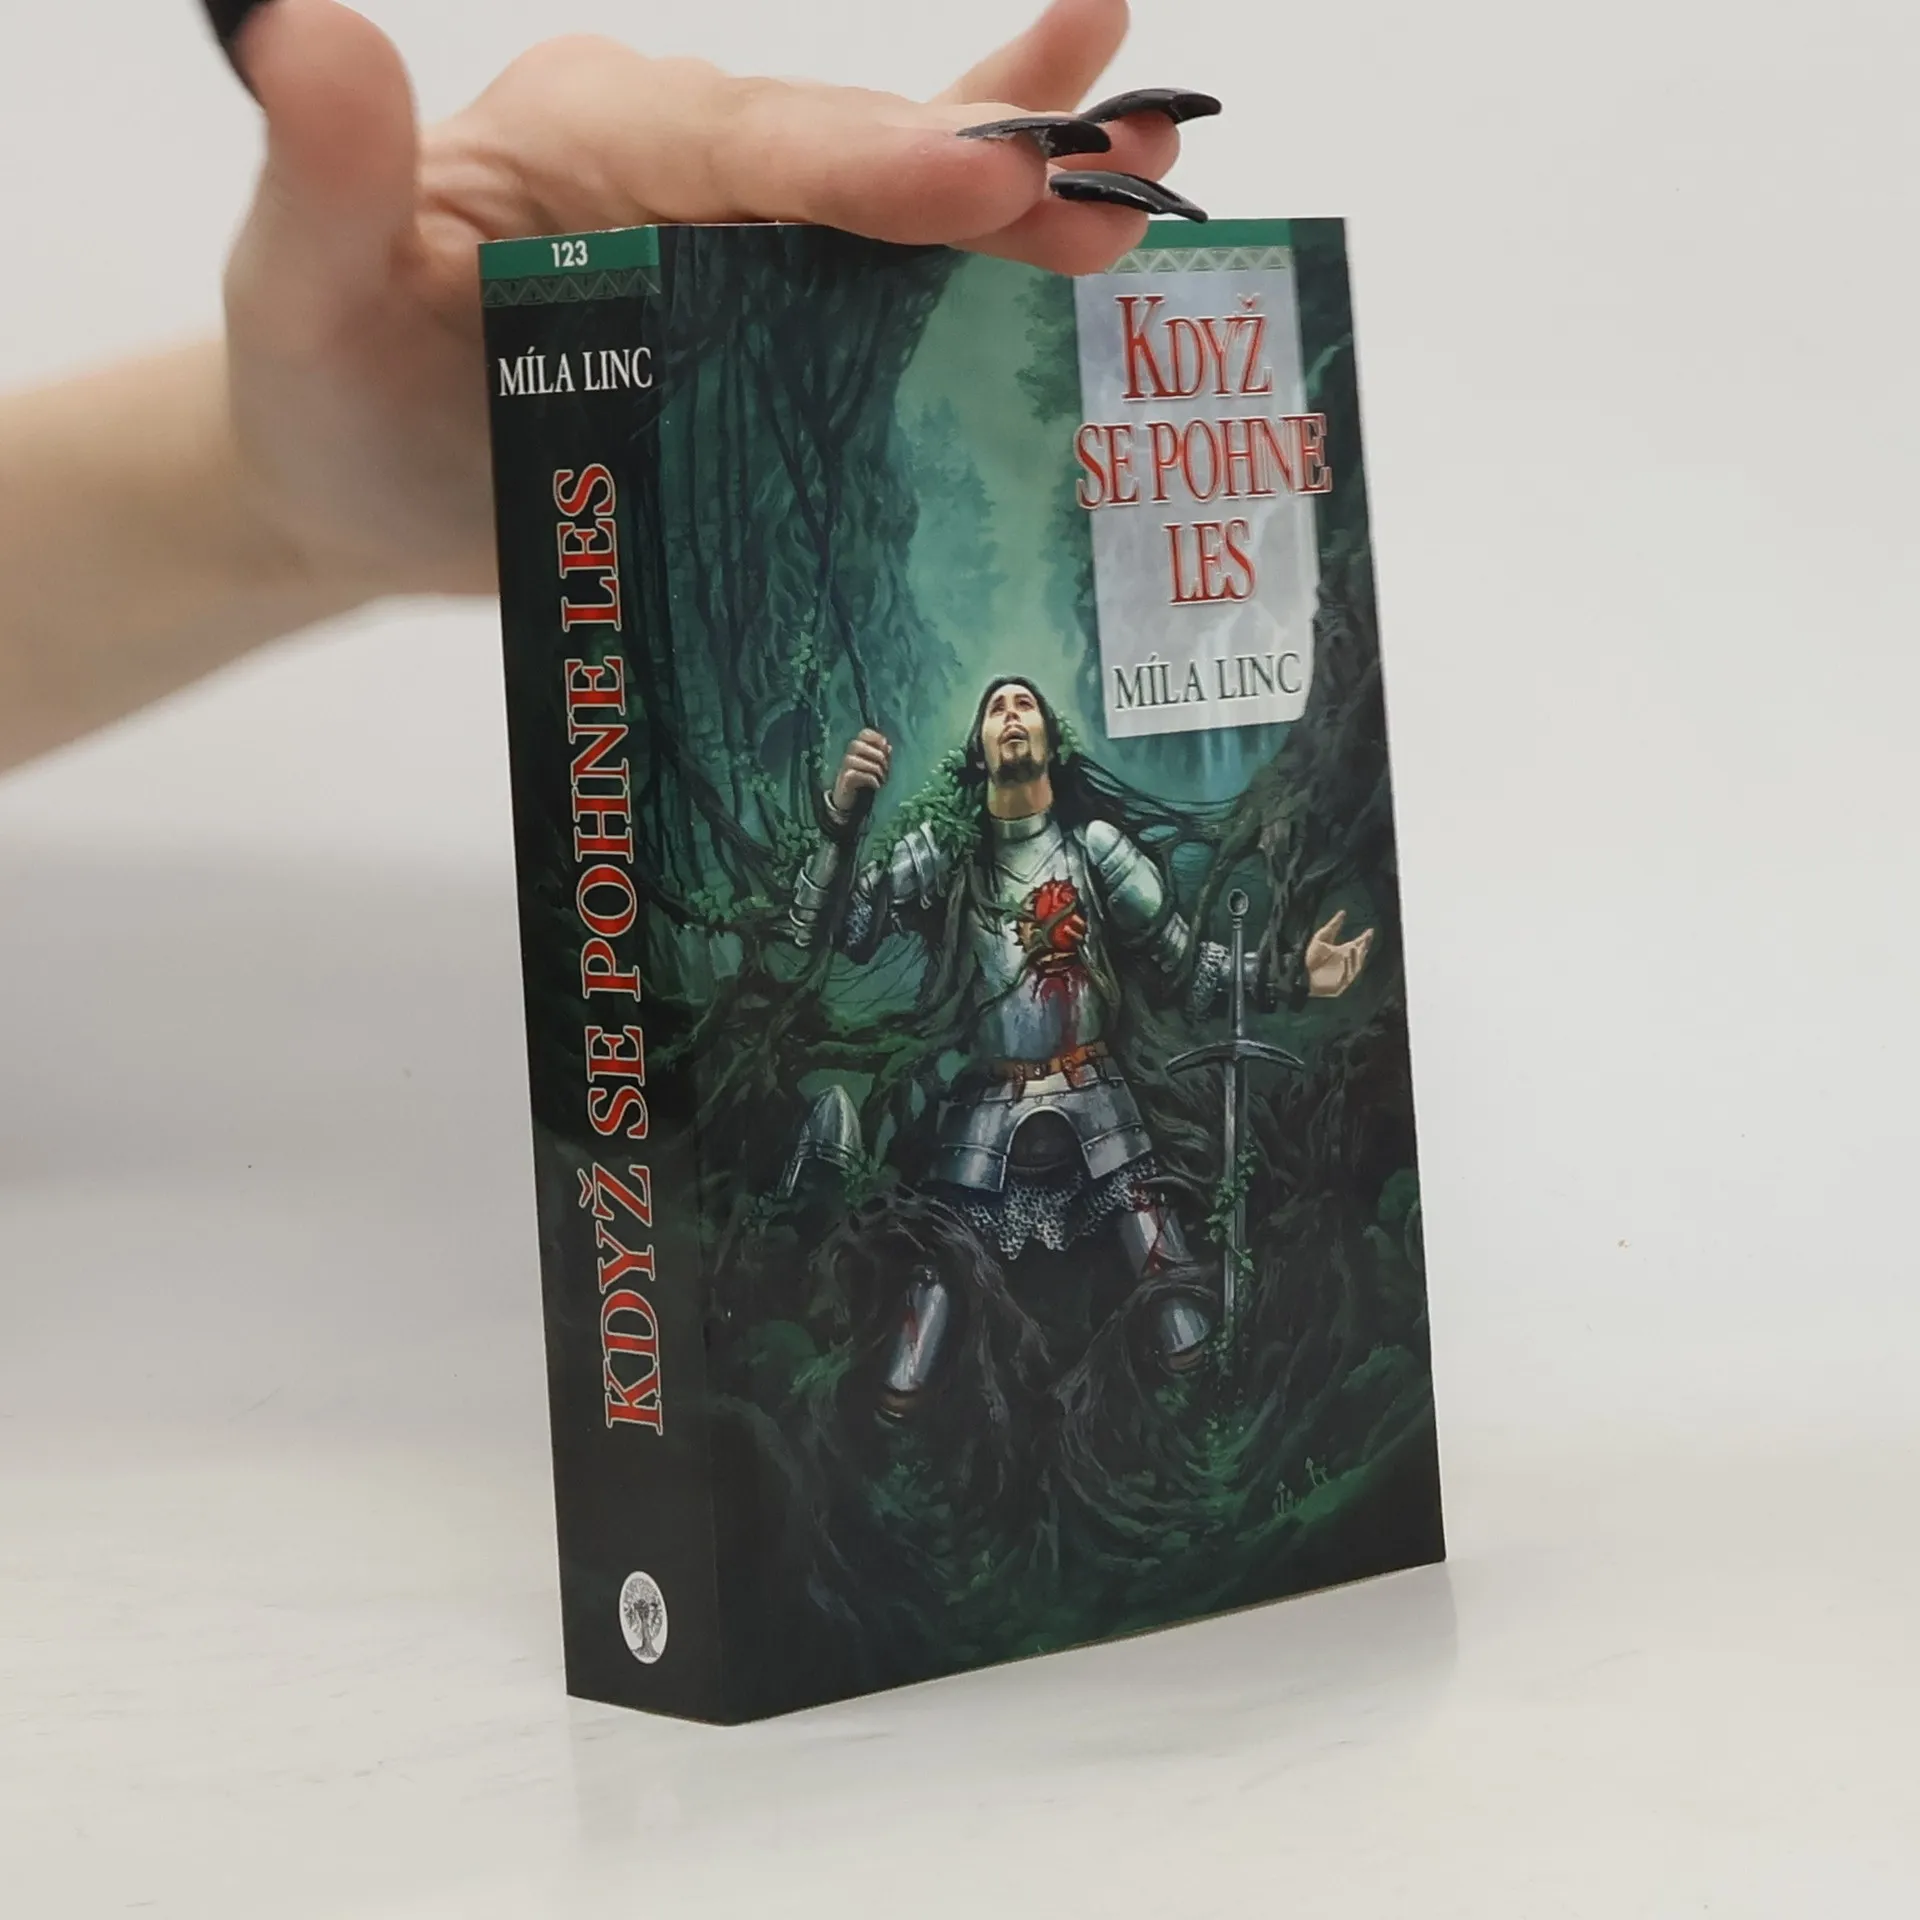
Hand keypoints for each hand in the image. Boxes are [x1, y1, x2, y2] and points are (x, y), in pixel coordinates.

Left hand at [217, 0, 1188, 599]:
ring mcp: (737, 238)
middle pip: (844, 158)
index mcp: (589, 138)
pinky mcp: (773, 317)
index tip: (967, 179)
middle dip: (975, 178)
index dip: (857, 160)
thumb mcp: (301, 295)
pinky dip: (985, 234)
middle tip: (1104, 199)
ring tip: (1141, 160)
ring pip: (892, 196)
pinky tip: (1081, 194)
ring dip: (1021, 178)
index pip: (738, 140)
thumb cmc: (332, 393)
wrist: (357, 481)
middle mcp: (681, 163)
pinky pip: (889, 265)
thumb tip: (310, 32)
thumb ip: (326, 181)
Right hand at [830, 730, 893, 816]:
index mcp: (858, 748)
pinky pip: (856, 774)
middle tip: (887, 768)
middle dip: (877, 755)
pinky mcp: (844, 778)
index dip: (875, 737)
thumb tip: (889, 747)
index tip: (885, 745)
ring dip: (875, 769)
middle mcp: (849, 754)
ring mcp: (845, 766)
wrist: (850, 799)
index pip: (863, 733)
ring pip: (857, 760)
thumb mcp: (876, 767)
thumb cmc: (865, 780)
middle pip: (859, 745)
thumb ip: (882, 756)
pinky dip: (870, 779)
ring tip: (883, 779)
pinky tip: (877, 785)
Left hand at [1305, 910, 1373, 998]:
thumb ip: (1333, 925)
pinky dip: (1348, 966)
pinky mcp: (1342, 982)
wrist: (1302, 976)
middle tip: (1366, 937)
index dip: (1366, 937)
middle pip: (1361, 953)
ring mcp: (1346, 972)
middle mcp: (1348, 961)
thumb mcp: (1321, 938)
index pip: (1359, 943)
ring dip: (1356, 956)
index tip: (1370, 930)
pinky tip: (1346, 957)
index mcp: (1344, 950)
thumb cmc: (1311, 958)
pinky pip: (1347, 974)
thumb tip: (1343, 912)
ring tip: (1354, 946)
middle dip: (1365, 946)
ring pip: (1356, 964)